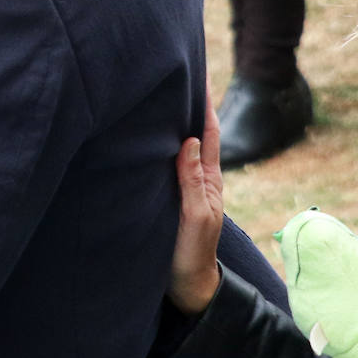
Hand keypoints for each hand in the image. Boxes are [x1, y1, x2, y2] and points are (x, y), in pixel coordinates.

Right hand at [167, 91, 223, 314]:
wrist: (186, 289)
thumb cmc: (192, 255)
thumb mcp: (194, 218)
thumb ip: (192, 181)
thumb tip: (191, 139)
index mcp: (208, 179)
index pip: (208, 131)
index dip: (204, 101)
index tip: (200, 71)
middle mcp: (197, 178)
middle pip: (195, 131)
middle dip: (189, 101)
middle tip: (179, 68)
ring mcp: (183, 187)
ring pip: (179, 144)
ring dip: (175, 119)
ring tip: (162, 90)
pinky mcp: (168, 197)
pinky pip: (166, 161)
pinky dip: (160, 142)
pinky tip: (148, 133)